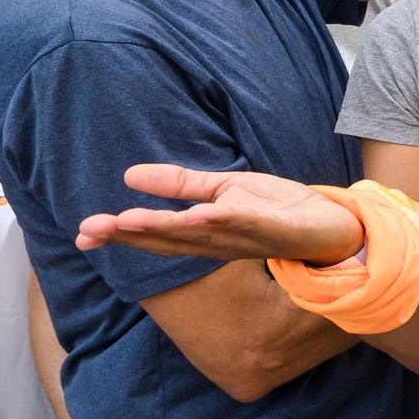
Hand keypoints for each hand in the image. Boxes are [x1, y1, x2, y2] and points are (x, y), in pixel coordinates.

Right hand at [75, 166, 364, 263]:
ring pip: (202, 234)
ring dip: (167, 229)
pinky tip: (202, 214)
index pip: (156, 235)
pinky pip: (249, 224)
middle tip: (92, 231)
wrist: (336, 225)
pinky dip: (225, 220)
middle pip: (170, 239)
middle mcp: (221, 242)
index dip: (119, 236)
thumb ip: (180, 186)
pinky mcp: (279, 230)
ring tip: (130, 222)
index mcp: (205, 233)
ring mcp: (249, 239)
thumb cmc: (277, 211)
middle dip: (130, 235)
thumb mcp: (223, 191)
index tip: (82, 234)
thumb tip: (129, 176)